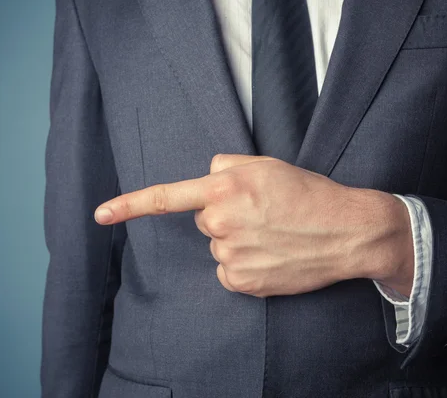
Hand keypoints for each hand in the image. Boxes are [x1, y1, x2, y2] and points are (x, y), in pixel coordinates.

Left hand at [95, 154, 413, 296]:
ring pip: (219, 247)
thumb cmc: (310, 195)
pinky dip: (244, 265)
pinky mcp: (241, 281)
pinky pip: (228, 271)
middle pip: (204, 221)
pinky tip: (271, 256)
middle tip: (262, 214)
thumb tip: (206, 179)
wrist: (346, 232)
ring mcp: (230, 255)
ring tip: (273, 235)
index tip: (100, 215)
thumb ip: (227, 167)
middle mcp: (221, 222)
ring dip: (238, 242)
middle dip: (225, 216)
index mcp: (225, 187)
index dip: (130, 205)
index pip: (168, 197)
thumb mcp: (269, 165)